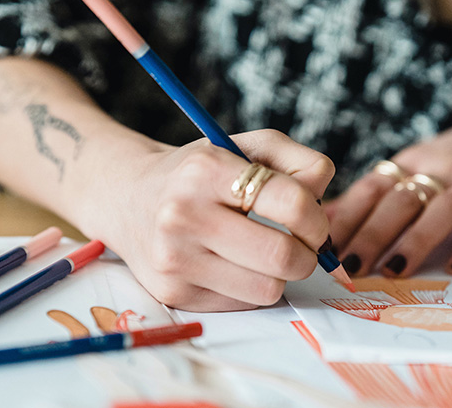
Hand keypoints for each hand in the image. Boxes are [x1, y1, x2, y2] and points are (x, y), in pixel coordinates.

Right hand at [78, 129, 334, 311]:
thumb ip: (298, 162)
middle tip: (299, 244)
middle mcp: (184, 215)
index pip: (292, 204)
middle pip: (284, 257)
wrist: (128, 198)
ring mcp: (175, 260)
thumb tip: (323, 200)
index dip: (317, 218)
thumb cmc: (199, 172)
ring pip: (268, 290)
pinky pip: (242, 304)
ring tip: (264, 252)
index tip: (313, 221)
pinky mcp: (173, 293)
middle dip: (307, 254)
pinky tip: (233, 265)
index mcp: (207, 170)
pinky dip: (251, 287)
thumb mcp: (245, 146)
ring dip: (280, 275)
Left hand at [325, 107, 451, 277]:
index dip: (348, 217)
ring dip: (416, 241)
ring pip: (445, 209)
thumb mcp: (419, 165)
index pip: (373, 188)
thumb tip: (325, 218)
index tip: (323, 247)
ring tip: (393, 271)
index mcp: (415, 162)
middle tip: (350, 267)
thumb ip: (378, 193)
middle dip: (373, 234)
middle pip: (403, 200)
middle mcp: (444, 170)